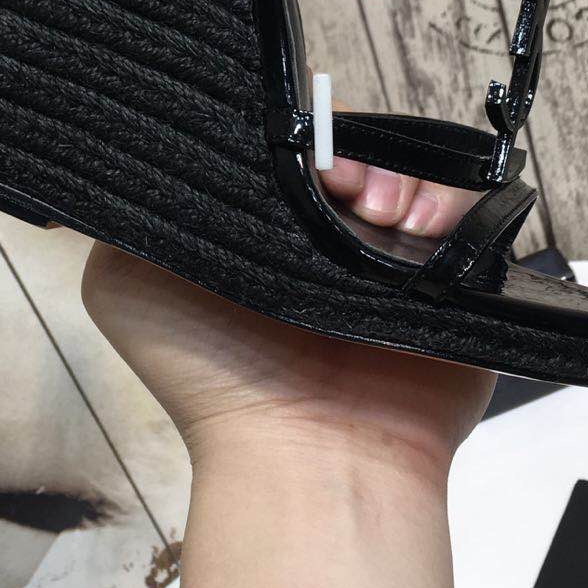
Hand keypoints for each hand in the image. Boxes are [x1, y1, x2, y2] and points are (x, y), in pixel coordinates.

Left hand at [81, 96, 494, 479]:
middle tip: (340, 183)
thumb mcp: (128, 280)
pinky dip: (445, 203)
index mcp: (262, 224)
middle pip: (351, 146)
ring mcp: (388, 252)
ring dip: (398, 174)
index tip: (294, 154)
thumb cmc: (215, 374)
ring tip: (380, 214)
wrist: (310, 457)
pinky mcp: (449, 271)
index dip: (290, 131)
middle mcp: (325, 233)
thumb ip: (137, 209)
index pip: (280, 142)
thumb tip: (161, 150)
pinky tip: (416, 232)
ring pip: (406, 168)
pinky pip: (460, 204)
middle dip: (351, 148)